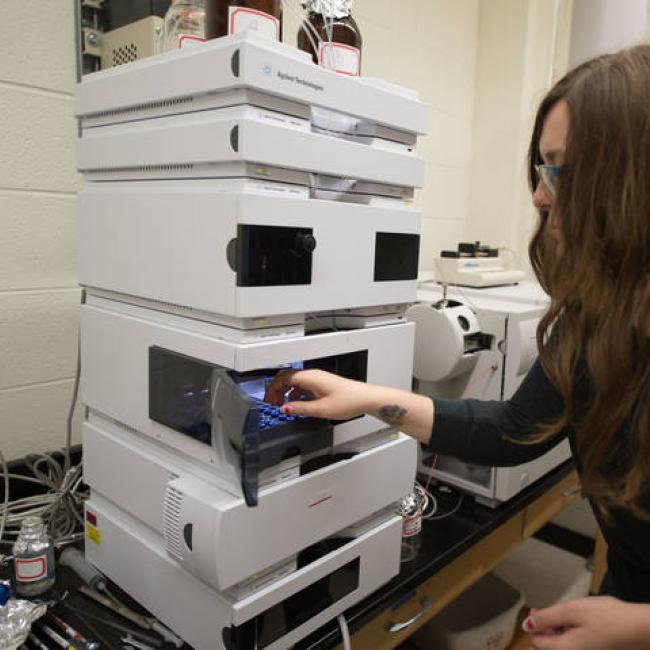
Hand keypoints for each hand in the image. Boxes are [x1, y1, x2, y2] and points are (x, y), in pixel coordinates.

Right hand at [263, 369, 371, 419]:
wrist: (365, 398)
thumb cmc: (348, 400)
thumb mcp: (320, 409)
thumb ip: (300, 408)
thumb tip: (284, 408)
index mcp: (309, 378)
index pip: (283, 378)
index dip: (272, 389)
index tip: (268, 400)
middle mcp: (312, 375)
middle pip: (287, 379)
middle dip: (277, 390)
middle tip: (272, 403)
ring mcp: (317, 379)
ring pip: (295, 383)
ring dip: (286, 393)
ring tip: (283, 406)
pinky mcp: (322, 384)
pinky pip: (303, 387)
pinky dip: (296, 395)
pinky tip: (297, 405)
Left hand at [524, 597, 649, 649]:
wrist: (640, 629)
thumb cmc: (607, 618)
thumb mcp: (572, 610)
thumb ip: (547, 618)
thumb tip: (527, 624)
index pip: (536, 642)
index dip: (534, 625)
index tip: (540, 610)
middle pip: (548, 646)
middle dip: (548, 629)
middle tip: (560, 613)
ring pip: (562, 645)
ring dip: (561, 632)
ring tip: (574, 618)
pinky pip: (574, 646)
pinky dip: (572, 635)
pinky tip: (583, 625)